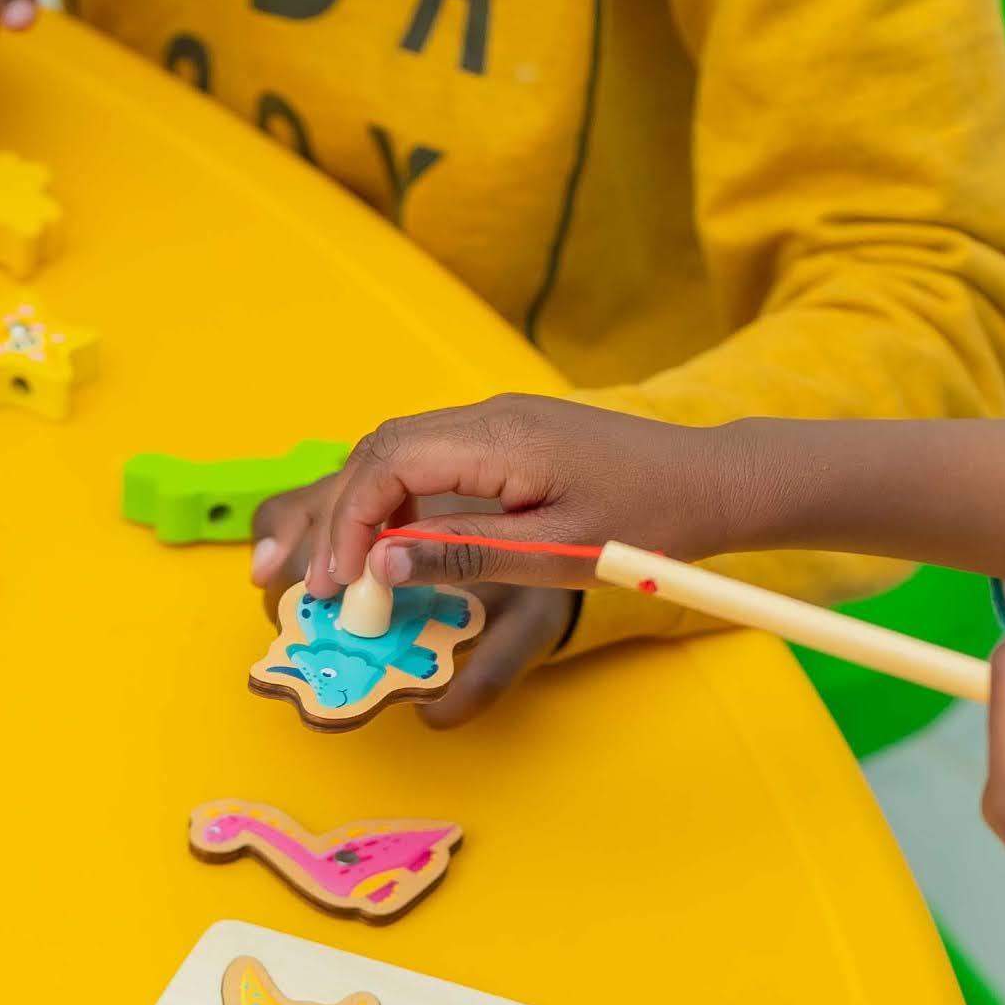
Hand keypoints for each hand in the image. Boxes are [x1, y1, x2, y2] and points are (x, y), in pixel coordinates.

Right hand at [250, 396, 758, 616]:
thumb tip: (381, 564)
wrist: (709, 480)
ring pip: (393, 453)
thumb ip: (468, 553)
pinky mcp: (501, 441)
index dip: (348, 525)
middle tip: (295, 583)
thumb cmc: (650, 519)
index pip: (389, 464)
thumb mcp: (560, 552)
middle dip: (331, 518)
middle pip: (377, 451)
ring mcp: (493, 424)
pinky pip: (423, 461)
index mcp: (498, 438)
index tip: (335, 586)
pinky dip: (385, 501)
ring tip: (314, 566)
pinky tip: (373, 545)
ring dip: (351, 508)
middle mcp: (486, 418)